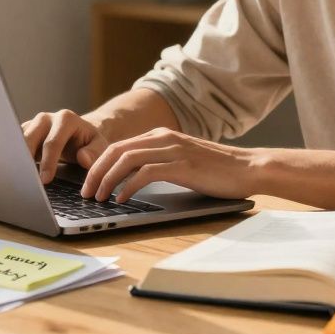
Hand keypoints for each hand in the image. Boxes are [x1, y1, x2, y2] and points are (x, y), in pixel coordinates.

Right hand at [21, 109, 109, 183]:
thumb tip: (83, 159)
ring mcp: (33, 124)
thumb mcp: (99, 146)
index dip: (48, 162)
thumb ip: (95, 152)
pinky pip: (13, 143)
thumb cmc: (89, 142)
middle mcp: (46, 118)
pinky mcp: (23, 132)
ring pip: (17, 139)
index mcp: (66, 119)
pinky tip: (14, 171)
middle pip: (29, 138)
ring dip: (16, 157)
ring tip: (17, 176)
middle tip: (27, 180)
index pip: (52, 142)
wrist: (79, 134)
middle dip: (26, 159)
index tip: (45, 180)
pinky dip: (13, 157)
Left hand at [80, 127, 260, 202]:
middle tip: (85, 192)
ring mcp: (172, 150)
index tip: (89, 182)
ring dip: (106, 180)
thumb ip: (160, 163)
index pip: (119, 146)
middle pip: (116, 151)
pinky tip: (122, 199)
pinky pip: (145, 173)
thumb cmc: (218, 169)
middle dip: (95, 172)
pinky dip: (128, 186)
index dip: (99, 164)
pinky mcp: (181, 165)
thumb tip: (132, 180)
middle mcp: (163, 138)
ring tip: (98, 197)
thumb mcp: (183, 160)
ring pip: (126, 160)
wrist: (249, 168)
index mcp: (161, 135)